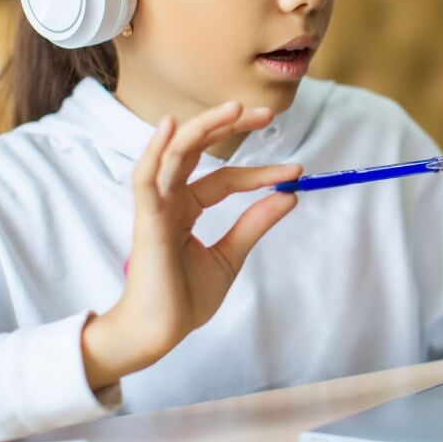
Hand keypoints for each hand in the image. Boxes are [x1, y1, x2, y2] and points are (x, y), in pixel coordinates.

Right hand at [82, 101, 300, 389]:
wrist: (160, 334)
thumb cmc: (185, 298)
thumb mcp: (231, 255)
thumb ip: (255, 223)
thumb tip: (290, 195)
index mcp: (185, 207)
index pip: (226, 178)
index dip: (261, 173)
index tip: (297, 171)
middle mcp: (169, 200)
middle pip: (196, 150)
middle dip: (229, 127)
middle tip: (267, 113)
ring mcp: (155, 207)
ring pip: (175, 153)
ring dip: (203, 127)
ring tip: (235, 108)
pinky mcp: (145, 219)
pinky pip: (146, 177)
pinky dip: (156, 149)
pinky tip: (171, 125)